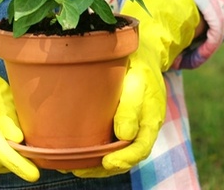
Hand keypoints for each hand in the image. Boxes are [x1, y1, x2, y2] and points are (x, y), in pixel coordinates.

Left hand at [70, 50, 165, 177]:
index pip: (141, 148)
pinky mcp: (117, 124)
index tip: (108, 163)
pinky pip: (107, 142)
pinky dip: (93, 150)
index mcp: (150, 119)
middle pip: (126, 157)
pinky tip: (75, 151)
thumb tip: (124, 135)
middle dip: (103, 168)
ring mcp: (129, 128)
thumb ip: (132, 104)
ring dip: (95, 163)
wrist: (140, 55)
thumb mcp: (138, 78)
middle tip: (80, 169)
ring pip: (115, 153)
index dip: (125, 159)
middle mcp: (141, 129)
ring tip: (73, 165)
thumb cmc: (138, 65)